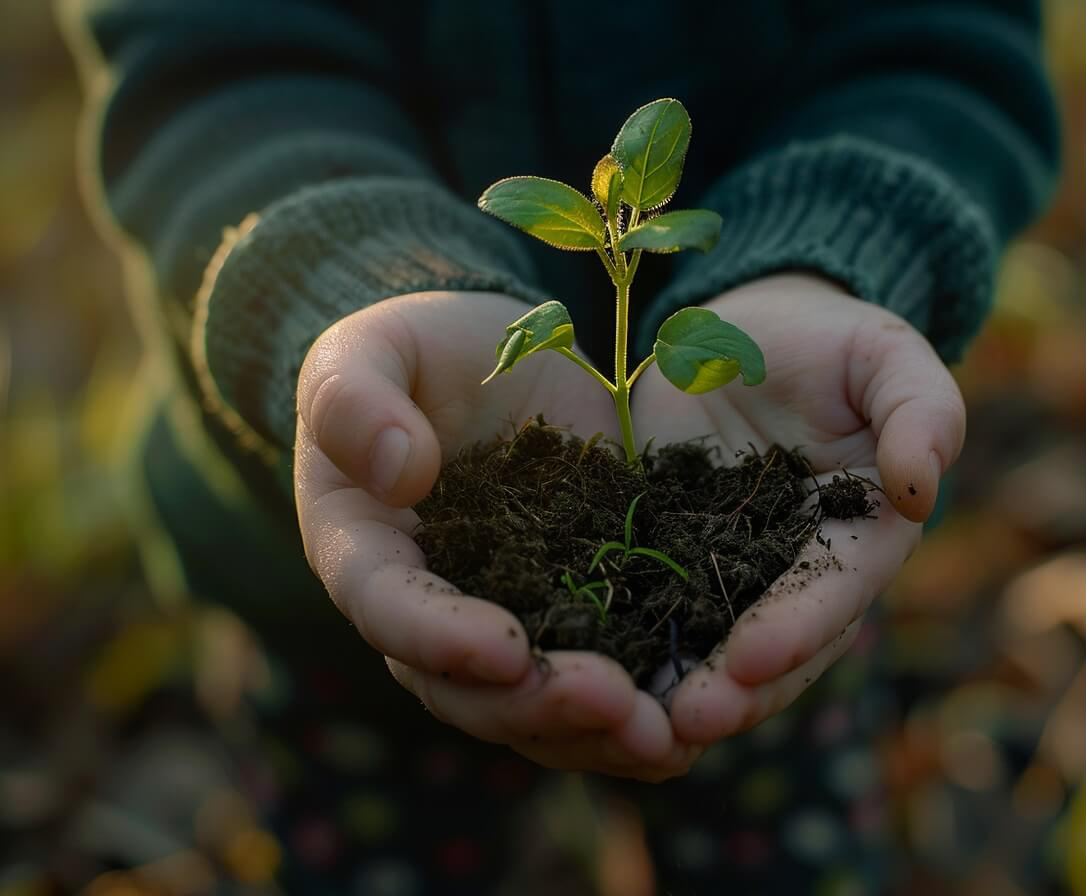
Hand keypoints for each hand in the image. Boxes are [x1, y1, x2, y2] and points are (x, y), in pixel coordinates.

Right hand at [295, 290, 697, 780]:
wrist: (497, 357)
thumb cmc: (415, 351)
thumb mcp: (373, 349)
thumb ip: (356, 400)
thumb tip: (400, 475)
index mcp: (365, 550)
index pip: (388, 608)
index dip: (440, 637)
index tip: (507, 648)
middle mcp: (430, 610)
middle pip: (467, 687)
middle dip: (538, 704)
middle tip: (612, 702)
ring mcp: (508, 618)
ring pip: (536, 705)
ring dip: (596, 731)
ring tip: (665, 734)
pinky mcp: (578, 609)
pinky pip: (600, 676)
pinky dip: (640, 707)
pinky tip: (696, 723)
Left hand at [632, 273, 965, 744]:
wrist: (743, 334)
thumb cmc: (828, 342)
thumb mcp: (883, 356)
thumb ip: (919, 412)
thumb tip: (920, 489)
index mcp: (859, 537)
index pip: (834, 591)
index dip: (799, 628)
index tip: (754, 658)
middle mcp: (794, 576)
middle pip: (774, 649)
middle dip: (734, 689)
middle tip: (687, 722)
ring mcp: (725, 575)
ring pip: (707, 647)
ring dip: (675, 689)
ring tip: (634, 721)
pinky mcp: (662, 558)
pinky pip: (644, 609)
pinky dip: (620, 645)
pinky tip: (581, 674)